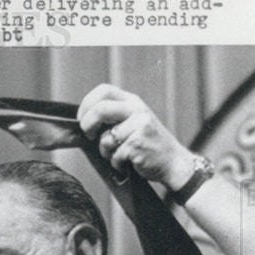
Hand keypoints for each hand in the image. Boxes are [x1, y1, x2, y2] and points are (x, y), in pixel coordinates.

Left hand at [77, 84, 194, 190]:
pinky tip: (129, 162)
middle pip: (99, 109)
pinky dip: (117, 164)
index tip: (82, 119)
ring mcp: (139, 126)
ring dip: (106, 152)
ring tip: (120, 153)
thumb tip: (83, 121)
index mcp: (133, 102)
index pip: (103, 90)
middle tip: (89, 137)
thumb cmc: (147, 144)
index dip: (87, 104)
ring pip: (105, 139)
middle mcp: (137, 110)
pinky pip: (114, 156)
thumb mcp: (132, 122)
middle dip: (87, 125)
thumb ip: (112, 117)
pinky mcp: (138, 143)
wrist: (172, 161)